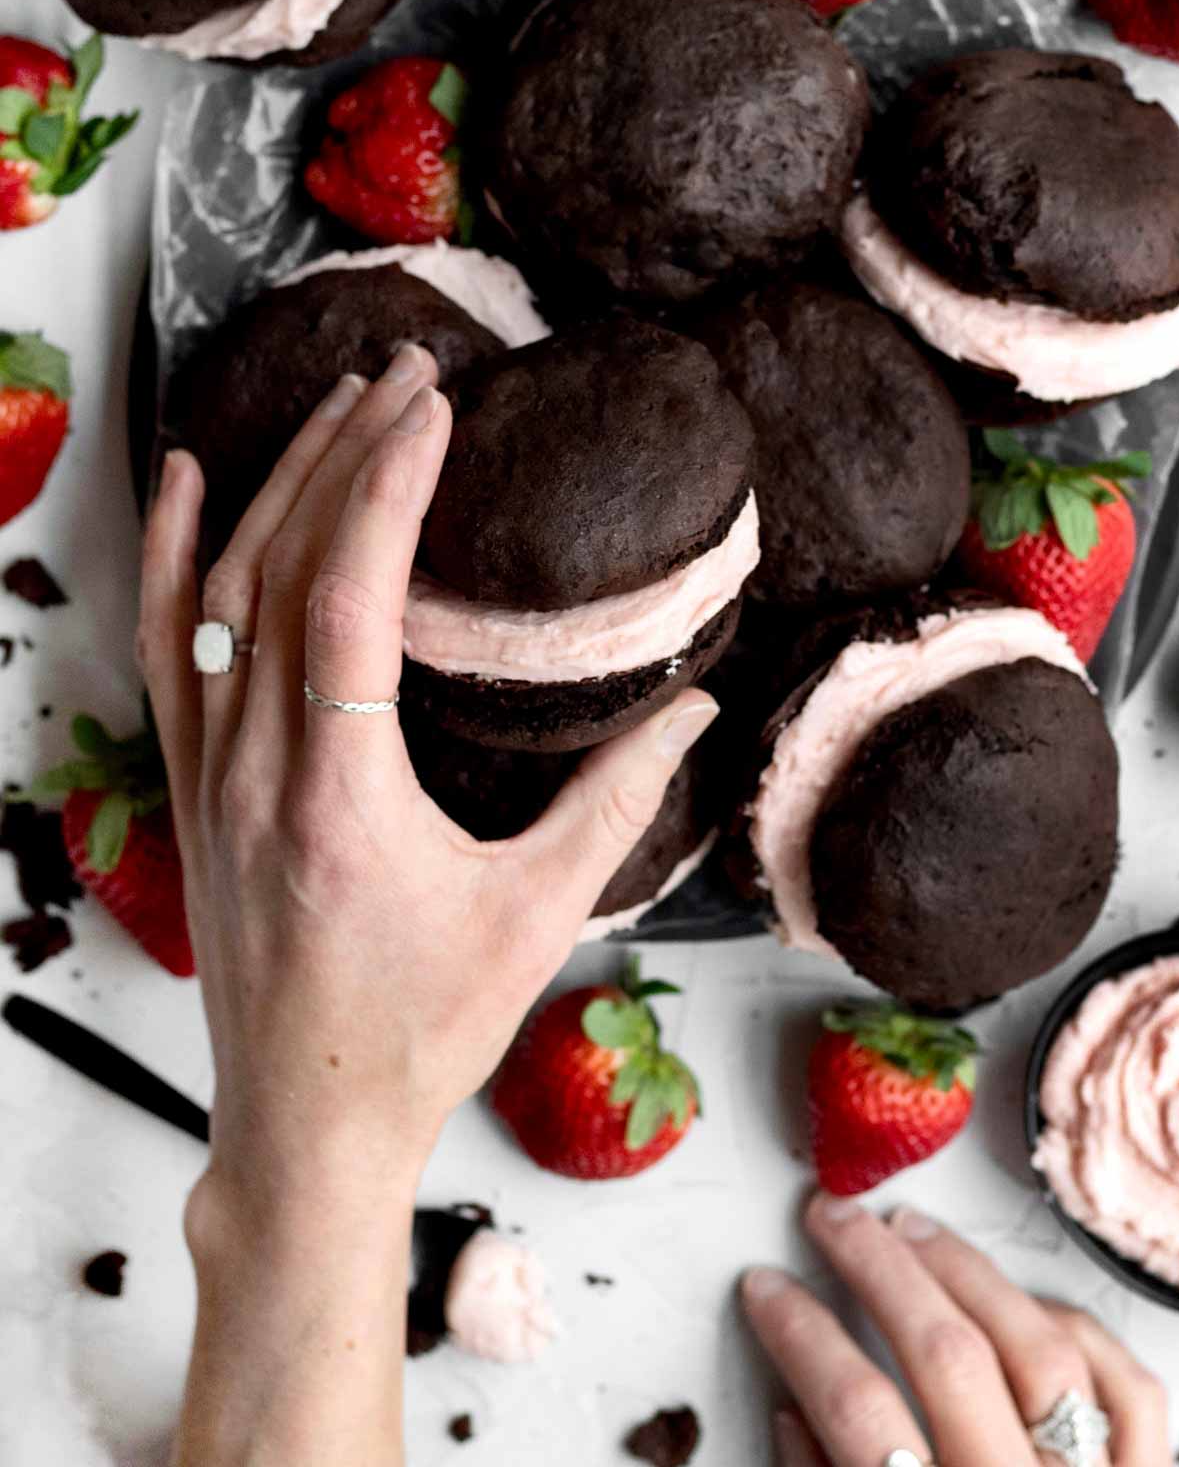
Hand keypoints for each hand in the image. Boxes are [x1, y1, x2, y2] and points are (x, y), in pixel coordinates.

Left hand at [138, 350, 716, 1464]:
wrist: (307, 1122)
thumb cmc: (424, 1032)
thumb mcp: (539, 917)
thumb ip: (618, 803)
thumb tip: (696, 706)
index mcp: (341, 799)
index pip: (348, 602)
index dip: (389, 489)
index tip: (436, 407)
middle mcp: (255, 772)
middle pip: (281, 572)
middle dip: (345, 454)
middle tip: (408, 371)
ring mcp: (209, 776)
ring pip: (218, 595)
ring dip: (276, 485)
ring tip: (336, 401)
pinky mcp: (192, 787)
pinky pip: (167, 648)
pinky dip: (171, 556)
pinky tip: (186, 484)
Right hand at [743, 1196, 1168, 1466]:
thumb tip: (794, 1411)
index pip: (858, 1419)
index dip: (801, 1338)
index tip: (763, 1287)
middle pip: (947, 1357)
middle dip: (876, 1269)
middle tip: (827, 1217)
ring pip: (1039, 1350)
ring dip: (966, 1271)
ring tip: (909, 1228)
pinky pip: (1126, 1389)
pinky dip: (1070, 1328)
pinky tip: (1017, 1299)